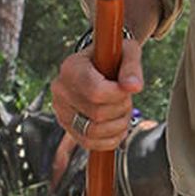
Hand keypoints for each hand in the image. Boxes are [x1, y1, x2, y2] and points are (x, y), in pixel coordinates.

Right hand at [49, 30, 145, 151]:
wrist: (97, 68)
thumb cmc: (113, 58)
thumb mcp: (127, 52)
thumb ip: (131, 67)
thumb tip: (134, 87)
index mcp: (71, 68)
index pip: (96, 92)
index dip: (118, 96)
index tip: (128, 88)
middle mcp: (60, 90)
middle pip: (97, 114)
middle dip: (121, 109)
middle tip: (126, 98)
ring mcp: (61, 111)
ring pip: (93, 132)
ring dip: (117, 125)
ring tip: (122, 111)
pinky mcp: (67, 127)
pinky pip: (89, 143)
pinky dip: (110, 139)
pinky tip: (117, 125)